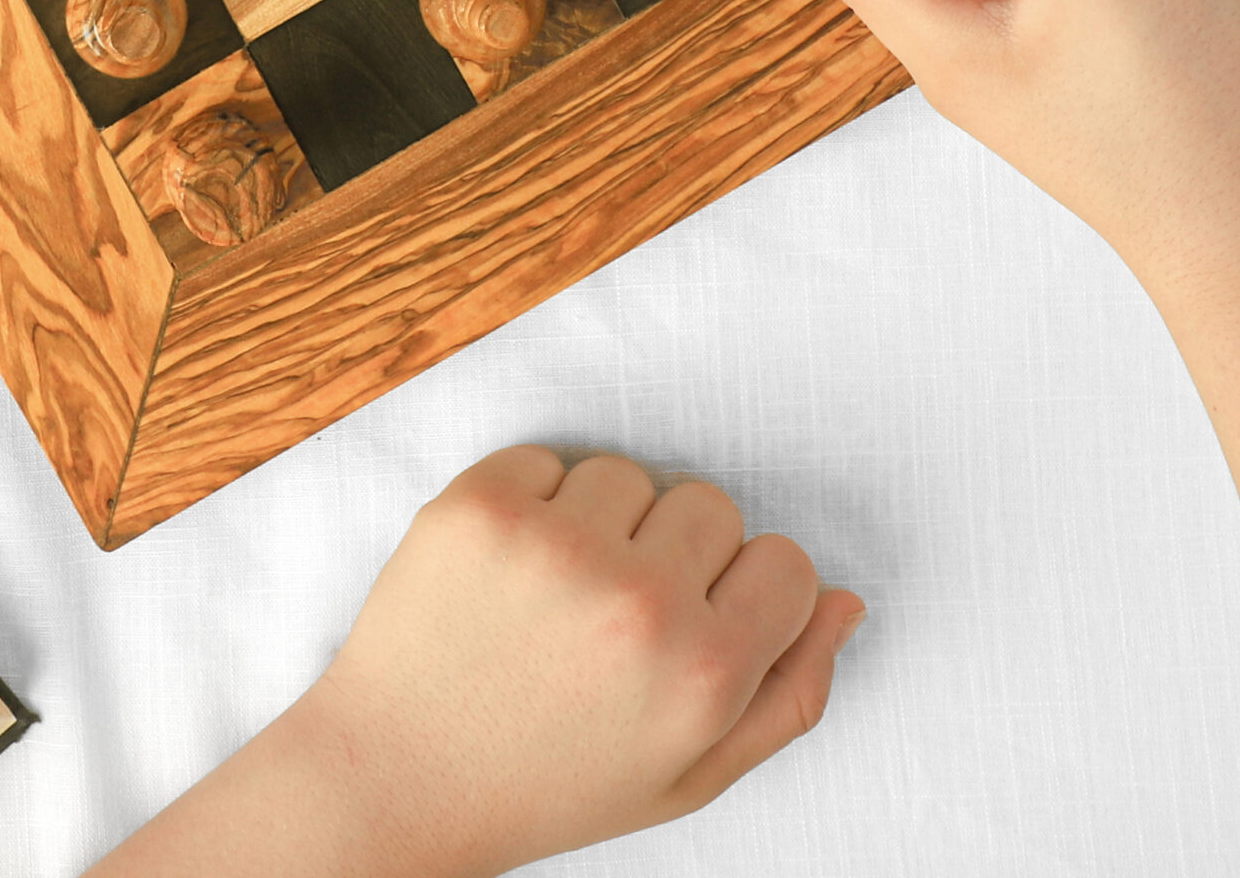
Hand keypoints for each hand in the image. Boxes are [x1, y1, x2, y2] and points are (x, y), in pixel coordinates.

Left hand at [95, 448, 858, 877]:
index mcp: (706, 674)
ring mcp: (558, 546)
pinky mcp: (482, 505)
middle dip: (672, 553)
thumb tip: (844, 601)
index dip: (741, 595)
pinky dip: (531, 503)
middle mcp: (641, 603)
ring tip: (553, 603)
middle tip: (613, 624)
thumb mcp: (689, 776)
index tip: (692, 626)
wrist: (395, 778)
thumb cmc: (549, 782)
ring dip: (599, 522)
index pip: (786, 563)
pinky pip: (549, 457)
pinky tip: (506, 577)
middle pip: (711, 505)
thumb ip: (788, 695)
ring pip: (628, 474)